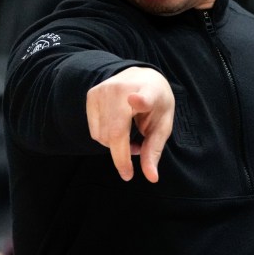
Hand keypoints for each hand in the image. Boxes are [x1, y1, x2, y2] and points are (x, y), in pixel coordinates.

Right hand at [86, 67, 174, 182]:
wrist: (141, 76)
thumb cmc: (155, 103)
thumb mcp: (162, 125)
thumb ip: (154, 150)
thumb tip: (151, 178)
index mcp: (149, 92)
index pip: (145, 96)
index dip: (141, 100)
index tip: (135, 100)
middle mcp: (123, 88)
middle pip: (115, 132)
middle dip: (122, 156)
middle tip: (137, 152)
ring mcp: (103, 90)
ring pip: (102, 136)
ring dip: (115, 146)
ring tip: (130, 136)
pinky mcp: (91, 96)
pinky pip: (94, 131)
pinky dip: (105, 138)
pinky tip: (117, 129)